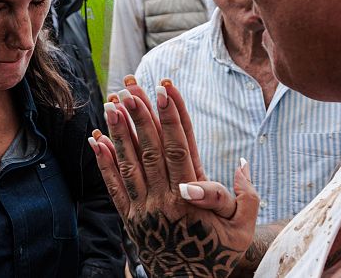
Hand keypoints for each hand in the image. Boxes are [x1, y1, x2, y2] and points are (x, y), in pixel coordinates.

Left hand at [89, 77, 259, 276]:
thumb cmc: (218, 253)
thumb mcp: (242, 227)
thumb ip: (245, 195)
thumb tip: (241, 162)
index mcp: (194, 196)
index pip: (182, 147)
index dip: (173, 117)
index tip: (165, 90)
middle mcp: (166, 199)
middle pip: (152, 148)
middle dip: (141, 114)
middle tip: (132, 86)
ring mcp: (145, 208)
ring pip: (130, 163)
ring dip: (120, 131)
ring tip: (112, 103)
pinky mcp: (129, 218)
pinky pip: (114, 186)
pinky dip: (104, 162)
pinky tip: (96, 140)